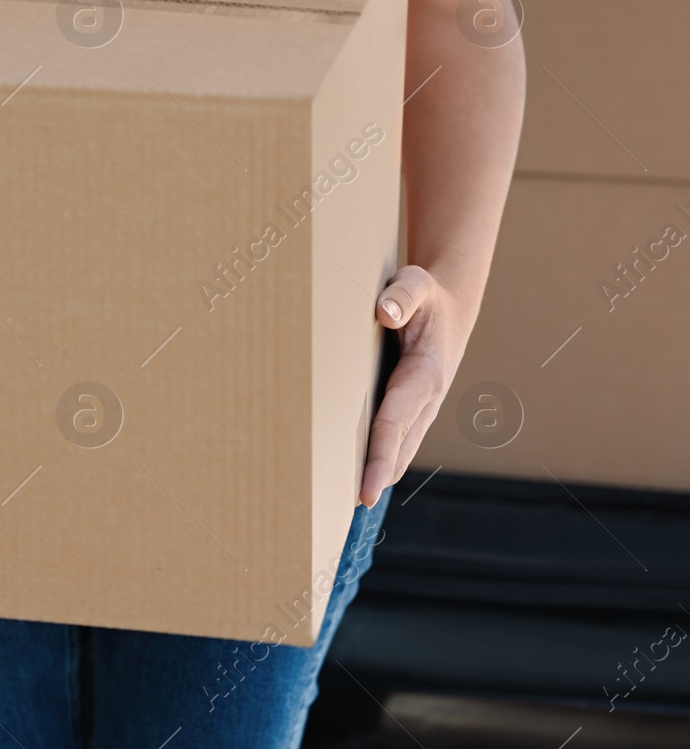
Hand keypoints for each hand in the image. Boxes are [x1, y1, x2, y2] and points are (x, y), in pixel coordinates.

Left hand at [360, 264, 470, 507]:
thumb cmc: (427, 296)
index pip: (394, 422)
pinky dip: (381, 462)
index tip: (365, 491)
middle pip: (396, 448)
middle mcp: (425, 400)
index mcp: (424, 375)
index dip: (379, 458)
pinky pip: (397, 441)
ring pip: (399, 450)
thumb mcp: (416, 283)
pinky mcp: (413, 410)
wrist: (450, 308)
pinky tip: (358, 480)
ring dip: (377, 477)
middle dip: (374, 480)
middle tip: (344, 512)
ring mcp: (421, 409)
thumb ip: (402, 295)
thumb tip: (385, 312)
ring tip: (343, 506)